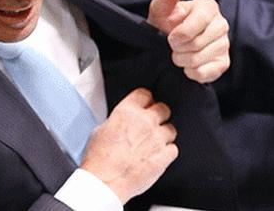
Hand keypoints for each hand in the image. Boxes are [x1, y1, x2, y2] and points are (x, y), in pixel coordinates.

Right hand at [81, 88, 177, 203]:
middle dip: (158, 115)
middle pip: (163, 108)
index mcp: (127, 111)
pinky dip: (166, 152)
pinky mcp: (165, 156)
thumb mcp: (101, 130)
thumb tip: (122, 123)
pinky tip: (155, 156)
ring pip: (171, 129)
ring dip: (163, 135)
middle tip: (151, 124)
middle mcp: (145, 122)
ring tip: (152, 144)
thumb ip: (118, 121)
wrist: (106, 180)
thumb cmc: (99, 158)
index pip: (145, 93)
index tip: (145, 104)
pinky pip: (173, 148)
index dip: (145, 100)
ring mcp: (157, 139)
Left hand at [147, 0, 229, 82]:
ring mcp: (224, 44)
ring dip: (181, 60)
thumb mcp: (161, 9)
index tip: (170, 37)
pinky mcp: (223, 63)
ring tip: (178, 53)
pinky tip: (187, 64)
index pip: (200, 22)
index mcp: (208, 7)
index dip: (181, 33)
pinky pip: (206, 73)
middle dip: (177, 48)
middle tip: (172, 46)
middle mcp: (221, 24)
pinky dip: (191, 72)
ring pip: (199, 59)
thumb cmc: (166, 22)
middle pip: (198, 43)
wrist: (168, 42)